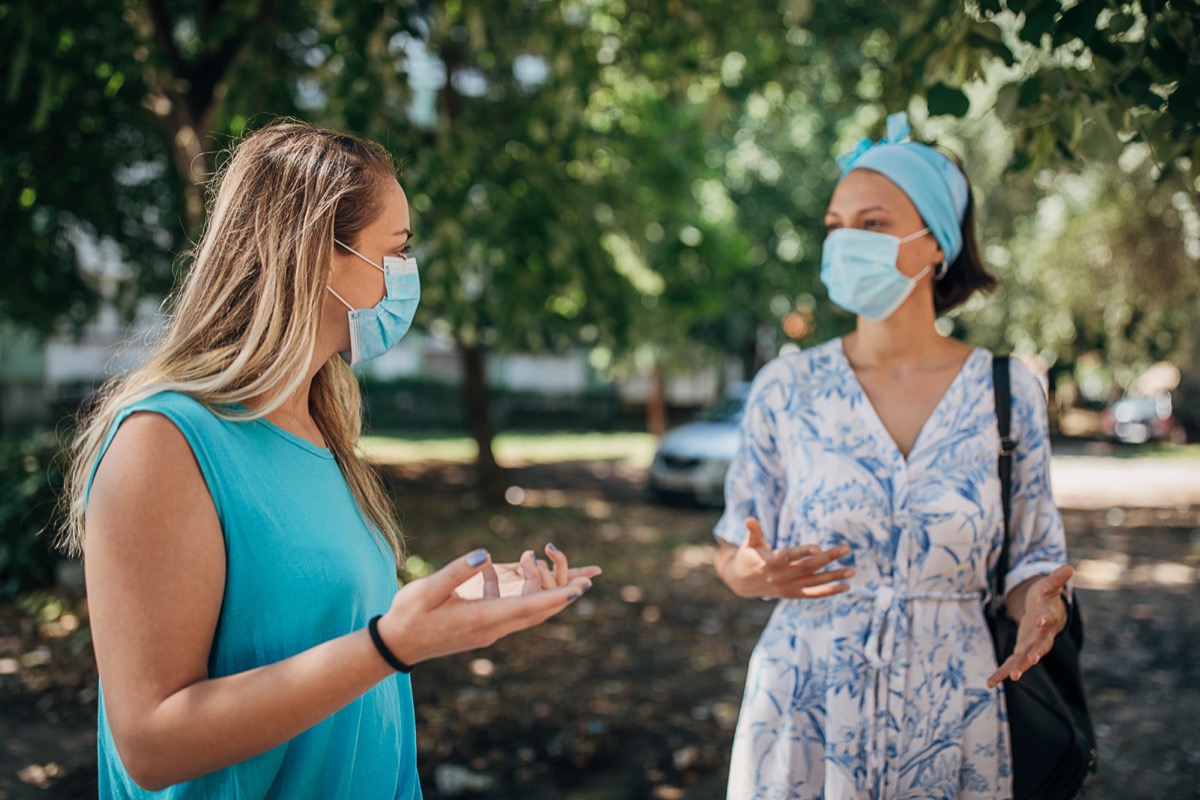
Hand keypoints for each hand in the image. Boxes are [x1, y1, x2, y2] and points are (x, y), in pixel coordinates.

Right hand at [379, 548, 594, 665]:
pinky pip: (509, 608)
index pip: (529, 608)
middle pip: (537, 612)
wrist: (396, 645)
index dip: (557, 597)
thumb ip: (457, 571)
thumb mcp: (428, 590)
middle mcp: (491, 627)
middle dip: (563, 595)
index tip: (581, 588)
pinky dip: (515, 590)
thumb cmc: (409, 616)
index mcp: (482, 618)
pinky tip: (495, 567)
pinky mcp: (482, 627)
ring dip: (540, 588)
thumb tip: (485, 553)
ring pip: (526, 611)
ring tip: (538, 558)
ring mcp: (488, 630)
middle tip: (590, 578)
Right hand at [717, 517, 853, 599]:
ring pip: (815, 582)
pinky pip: (814, 594)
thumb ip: (753, 530)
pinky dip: (830, 591)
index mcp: (770, 562)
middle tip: (846, 549)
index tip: (817, 547)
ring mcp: (788, 587)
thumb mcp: (749, 542)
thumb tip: (748, 518)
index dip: (803, 551)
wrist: (742, 583)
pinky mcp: (793, 594)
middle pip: (808, 567)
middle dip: (828, 558)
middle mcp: (781, 576)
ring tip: (852, 571)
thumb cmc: (748, 556)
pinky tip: (846, 587)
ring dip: (834, 577)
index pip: (789, 556)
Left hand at [987, 564, 1072, 687]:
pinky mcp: (1021, 652)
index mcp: (1048, 620)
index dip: (1045, 620)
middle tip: (1031, 660)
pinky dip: (1001, 673)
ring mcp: (1031, 646)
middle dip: (1035, 653)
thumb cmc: (1046, 599)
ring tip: (1010, 678)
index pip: (1047, 620)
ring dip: (1018, 668)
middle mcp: (1042, 637)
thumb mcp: (1048, 587)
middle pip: (1040, 646)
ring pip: (1025, 660)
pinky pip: (1011, 664)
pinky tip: (990, 683)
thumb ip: (1056, 579)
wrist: (1045, 615)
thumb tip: (1069, 567)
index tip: (1041, 621)